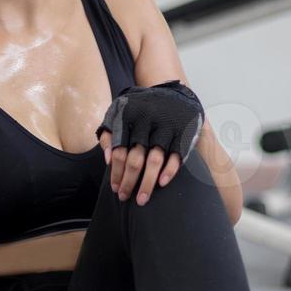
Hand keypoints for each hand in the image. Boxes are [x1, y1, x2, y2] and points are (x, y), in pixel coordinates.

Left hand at [96, 80, 203, 205]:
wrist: (174, 92)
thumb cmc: (141, 108)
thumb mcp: (119, 113)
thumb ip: (109, 134)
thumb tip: (108, 160)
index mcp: (128, 117)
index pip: (119, 150)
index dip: (116, 172)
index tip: (114, 188)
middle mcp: (146, 121)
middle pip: (135, 159)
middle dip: (128, 182)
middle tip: (125, 197)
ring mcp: (166, 127)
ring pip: (154, 161)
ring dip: (147, 183)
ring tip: (142, 199)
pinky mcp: (182, 132)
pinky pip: (176, 155)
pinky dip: (169, 171)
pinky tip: (161, 184)